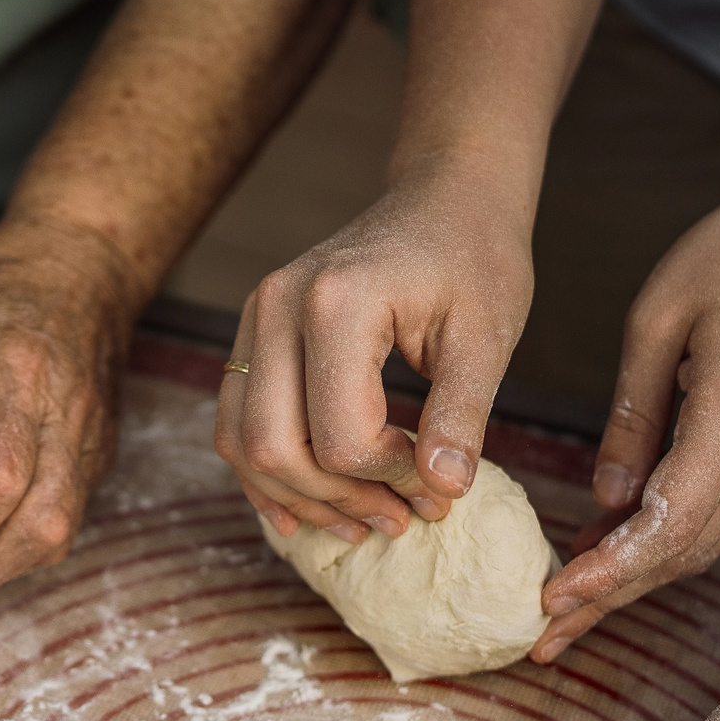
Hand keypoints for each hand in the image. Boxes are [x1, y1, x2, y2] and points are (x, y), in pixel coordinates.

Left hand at [0, 212, 128, 596]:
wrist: (85, 265)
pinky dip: (23, 549)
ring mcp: (92, 440)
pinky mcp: (100, 455)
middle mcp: (68, 414)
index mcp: (20, 374)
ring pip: (60, 532)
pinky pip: (68, 521)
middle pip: (38, 522)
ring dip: (1, 568)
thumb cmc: (0, 286)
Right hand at [215, 169, 533, 540]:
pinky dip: (266, 475)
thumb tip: (443, 492)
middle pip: (275, 448)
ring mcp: (254, 318)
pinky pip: (235, 423)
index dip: (389, 479)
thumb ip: (461, 416)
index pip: (341, 436)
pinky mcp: (253, 335)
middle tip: (399, 521)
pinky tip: (308, 510)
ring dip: (298, 498)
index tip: (437, 485)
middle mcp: (277, 307)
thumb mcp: (485, 337)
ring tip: (363, 522)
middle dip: (337, 501)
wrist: (445, 198)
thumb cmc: (473, 256)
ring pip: (242, 443)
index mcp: (336, 302)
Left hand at [533, 162, 719, 662]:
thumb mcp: (658, 319)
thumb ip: (632, 417)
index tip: (551, 599)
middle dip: (610, 600)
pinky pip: (712, 517)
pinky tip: (608, 552)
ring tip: (566, 609)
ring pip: (700, 545)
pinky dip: (659, 545)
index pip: (669, 524)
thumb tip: (606, 500)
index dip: (608, 572)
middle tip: (543, 637)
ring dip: (633, 581)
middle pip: (684, 553)